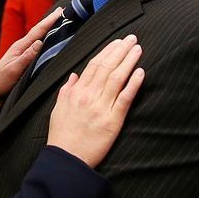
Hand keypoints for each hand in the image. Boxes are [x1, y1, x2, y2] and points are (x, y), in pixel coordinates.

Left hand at [0, 9, 61, 106]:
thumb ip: (27, 56)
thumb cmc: (1, 81)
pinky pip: (36, 45)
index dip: (50, 21)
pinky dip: (44, 38)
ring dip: (48, 28)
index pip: (38, 31)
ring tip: (58, 20)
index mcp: (20, 47)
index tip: (61, 12)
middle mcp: (22, 47)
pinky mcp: (23, 59)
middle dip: (50, 20)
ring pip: (38, 37)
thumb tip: (39, 42)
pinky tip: (48, 37)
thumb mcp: (14, 70)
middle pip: (38, 31)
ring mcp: (22, 52)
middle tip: (63, 10)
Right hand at [46, 35, 144, 168]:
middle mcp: (89, 96)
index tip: (117, 42)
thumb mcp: (58, 109)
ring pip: (117, 78)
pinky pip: (125, 98)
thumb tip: (74, 76)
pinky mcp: (113, 121)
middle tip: (132, 38)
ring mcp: (102, 107)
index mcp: (76, 92)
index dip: (107, 51)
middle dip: (120, 50)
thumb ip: (66, 91)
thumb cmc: (62, 136)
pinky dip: (133, 84)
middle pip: (107, 67)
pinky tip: (140, 72)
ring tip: (138, 49)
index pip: (94, 65)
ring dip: (129, 61)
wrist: (66, 159)